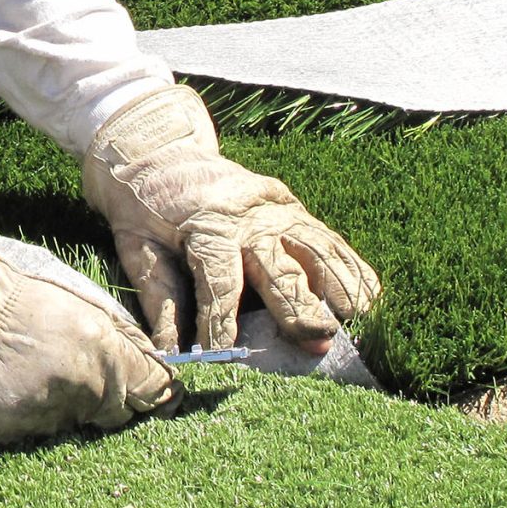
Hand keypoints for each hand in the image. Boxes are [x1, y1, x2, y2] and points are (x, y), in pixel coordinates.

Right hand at [0, 216, 174, 443]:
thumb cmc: (12, 287)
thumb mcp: (74, 292)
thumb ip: (117, 328)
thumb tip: (150, 358)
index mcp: (99, 348)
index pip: (152, 388)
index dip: (159, 393)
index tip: (161, 397)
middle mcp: (76, 386)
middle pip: (115, 413)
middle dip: (108, 396)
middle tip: (77, 371)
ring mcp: (38, 412)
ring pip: (70, 423)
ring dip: (62, 404)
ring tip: (31, 368)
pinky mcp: (2, 428)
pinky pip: (28, 430)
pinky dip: (23, 412)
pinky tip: (6, 382)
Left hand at [82, 83, 381, 352]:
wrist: (157, 151)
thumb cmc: (143, 207)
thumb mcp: (135, 245)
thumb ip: (157, 296)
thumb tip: (169, 350)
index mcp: (206, 223)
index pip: (219, 280)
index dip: (222, 321)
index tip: (226, 356)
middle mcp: (249, 214)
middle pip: (278, 265)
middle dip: (298, 307)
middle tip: (319, 341)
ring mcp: (277, 207)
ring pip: (315, 248)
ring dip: (339, 286)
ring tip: (359, 321)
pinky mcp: (293, 206)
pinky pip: (327, 238)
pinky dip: (351, 266)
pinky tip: (371, 295)